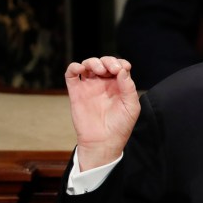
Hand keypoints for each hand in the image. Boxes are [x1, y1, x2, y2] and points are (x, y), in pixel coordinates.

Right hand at [65, 56, 140, 170]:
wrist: (103, 142)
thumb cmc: (120, 126)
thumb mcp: (131, 107)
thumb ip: (128, 87)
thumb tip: (122, 70)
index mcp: (119, 86)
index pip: (119, 66)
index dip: (120, 63)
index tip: (122, 69)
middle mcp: (104, 84)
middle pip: (104, 62)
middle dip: (108, 61)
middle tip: (111, 69)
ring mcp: (89, 86)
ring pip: (88, 64)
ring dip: (93, 62)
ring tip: (100, 70)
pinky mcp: (76, 91)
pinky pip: (71, 74)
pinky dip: (74, 67)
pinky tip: (81, 69)